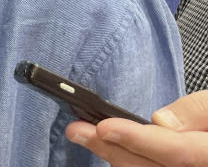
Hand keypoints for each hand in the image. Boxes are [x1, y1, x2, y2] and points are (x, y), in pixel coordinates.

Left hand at [66, 91, 207, 165]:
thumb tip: (159, 121)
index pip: (176, 152)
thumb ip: (198, 111)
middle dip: (112, 150)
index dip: (138, 139)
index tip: (105, 126)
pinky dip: (128, 162)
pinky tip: (106, 148)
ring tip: (82, 134)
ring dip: (114, 157)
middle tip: (77, 129)